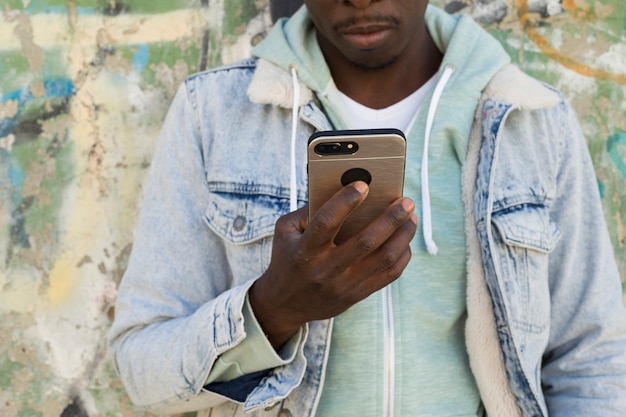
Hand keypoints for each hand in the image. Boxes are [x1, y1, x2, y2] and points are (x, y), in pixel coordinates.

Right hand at [248, 181, 417, 347]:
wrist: (284, 304)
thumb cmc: (287, 257)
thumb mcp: (286, 231)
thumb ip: (309, 210)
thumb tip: (344, 190)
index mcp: (305, 249)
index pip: (326, 222)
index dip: (345, 202)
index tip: (363, 184)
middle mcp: (325, 269)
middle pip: (365, 242)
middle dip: (390, 219)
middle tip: (406, 201)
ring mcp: (343, 285)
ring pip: (383, 259)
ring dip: (403, 236)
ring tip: (411, 218)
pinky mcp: (356, 295)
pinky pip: (388, 276)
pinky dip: (402, 255)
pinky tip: (405, 240)